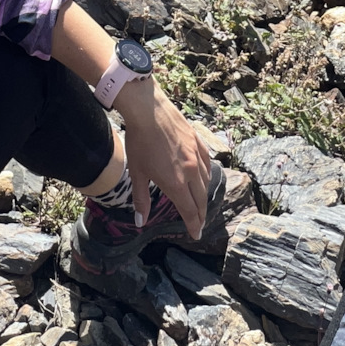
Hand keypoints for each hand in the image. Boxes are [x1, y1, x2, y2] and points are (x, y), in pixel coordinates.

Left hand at [116, 80, 212, 238]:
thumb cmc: (139, 142)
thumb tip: (140, 222)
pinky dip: (207, 175)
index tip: (196, 235)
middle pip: (201, 199)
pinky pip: (207, 164)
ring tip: (201, 203)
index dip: (194, 225)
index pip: (189, 211)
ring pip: (206, 182)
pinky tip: (204, 176)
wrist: (149, 110)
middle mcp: (191, 171)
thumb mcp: (137, 173)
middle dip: (201, 215)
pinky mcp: (198, 141)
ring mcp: (196, 155)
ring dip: (204, 196)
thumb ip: (141, 199)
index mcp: (176, 183)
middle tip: (200, 224)